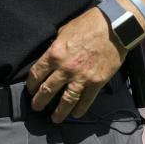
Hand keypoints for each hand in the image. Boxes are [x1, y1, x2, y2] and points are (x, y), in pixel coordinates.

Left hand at [26, 7, 126, 122]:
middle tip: (36, 107)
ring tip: (54, 118)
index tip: (31, 89)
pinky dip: (79, 110)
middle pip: (47, 90)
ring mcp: (81, 77)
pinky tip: (75, 114)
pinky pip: (85, 101)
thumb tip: (51, 57)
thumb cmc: (88, 24)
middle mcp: (65, 68)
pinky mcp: (96, 82)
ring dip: (58, 112)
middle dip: (39, 102)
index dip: (31, 84)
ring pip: (65, 101)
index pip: (36, 74)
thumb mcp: (64, 31)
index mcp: (54, 54)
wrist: (113, 26)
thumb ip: (56, 47)